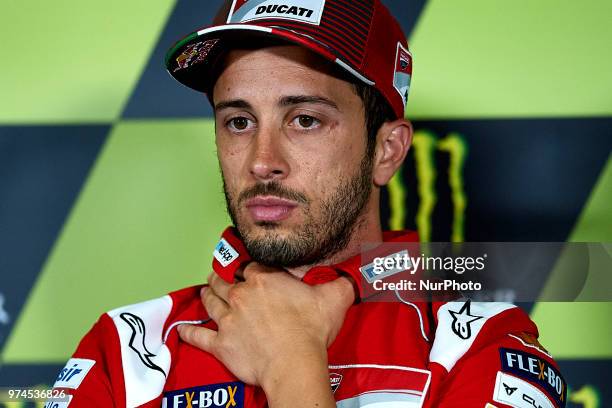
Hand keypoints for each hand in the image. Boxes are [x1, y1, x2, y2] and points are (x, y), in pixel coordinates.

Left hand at [178, 263, 353, 389]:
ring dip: (206, 295)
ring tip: (205, 291)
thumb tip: (353, 275)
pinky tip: (183, 329)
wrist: (294, 364)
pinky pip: (198, 336)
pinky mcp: (220, 343)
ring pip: (210, 301)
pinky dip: (189, 332)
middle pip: (224, 279)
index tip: (246, 266)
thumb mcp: (334, 299)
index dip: (248, 265)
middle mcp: (241, 294)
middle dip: (221, 275)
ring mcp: (227, 319)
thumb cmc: (311, 331)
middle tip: (220, 275)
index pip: (250, 264)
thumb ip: (341, 283)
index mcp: (264, 279)